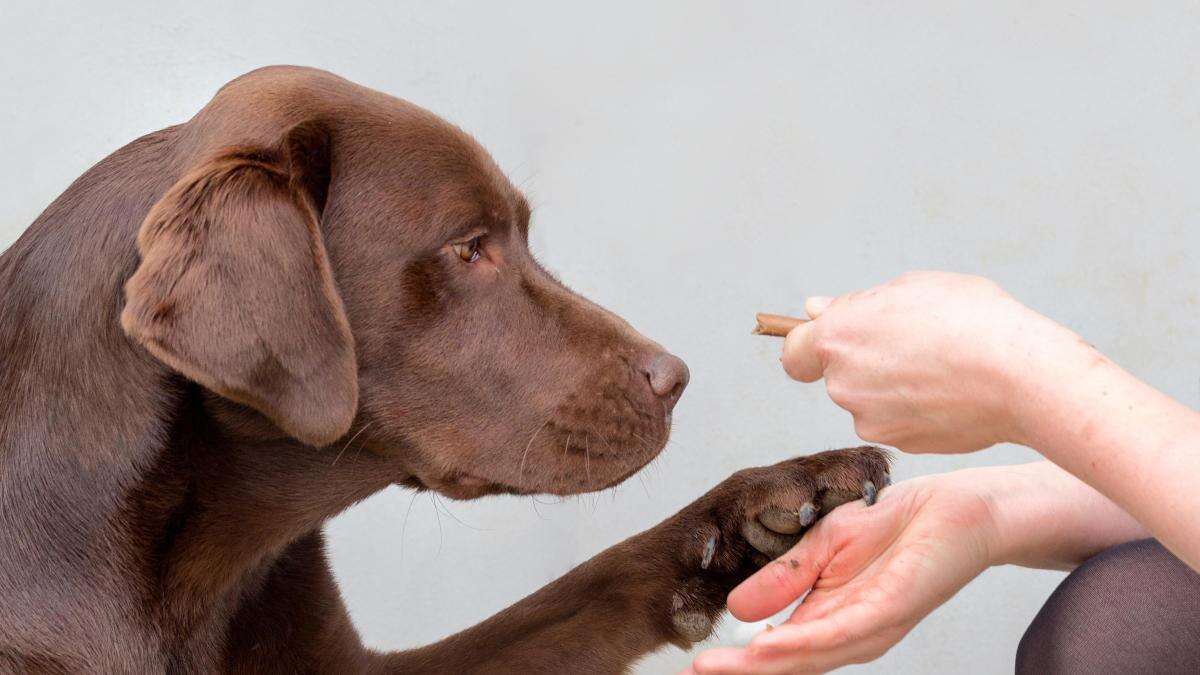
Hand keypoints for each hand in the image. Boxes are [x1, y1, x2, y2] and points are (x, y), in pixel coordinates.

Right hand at [688, 472, 999, 673]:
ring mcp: (869, 626)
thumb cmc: (895, 524)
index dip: (733, 663)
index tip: (690, 667)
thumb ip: (782, 577)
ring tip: (712, 670)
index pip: (774, 651)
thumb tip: (735, 610)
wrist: (954, 506)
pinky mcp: (889, 609)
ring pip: (806, 657)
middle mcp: (847, 634)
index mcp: (828, 619)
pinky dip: (800, 642)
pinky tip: (766, 645)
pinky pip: (838, 632)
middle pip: (784, 665)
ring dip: (757, 667)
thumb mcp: (821, 545)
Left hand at [781, 271, 1085, 452]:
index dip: (810, 347)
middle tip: (915, 342)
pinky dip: (916, 410)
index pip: (794, 354)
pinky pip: (898, 422)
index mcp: (838, 338)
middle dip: (866, 361)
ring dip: (892, 387)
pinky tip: (952, 392)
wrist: (1021, 377)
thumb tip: (815, 311)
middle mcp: (843, 384)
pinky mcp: (900, 444)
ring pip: (870, 401)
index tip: (832, 341)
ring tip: (942, 366)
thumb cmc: (972, 320)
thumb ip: (856, 304)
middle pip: (840, 375)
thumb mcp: (912, 287)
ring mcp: (871, 420)